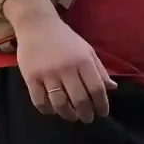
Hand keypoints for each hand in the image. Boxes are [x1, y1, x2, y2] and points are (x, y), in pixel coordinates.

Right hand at [4, 0, 111, 121]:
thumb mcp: (87, 50)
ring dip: (68, 115)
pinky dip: (47, 110)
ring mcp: (47, 74)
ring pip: (60, 103)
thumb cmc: (65, 39)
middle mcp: (66, 68)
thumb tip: (112, 88)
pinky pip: (39, 101)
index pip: (96, 89)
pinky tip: (53, 110)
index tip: (102, 113)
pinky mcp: (31, 77)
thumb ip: (99, 70)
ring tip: (72, 116)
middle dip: (86, 114)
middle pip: (79, 99)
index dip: (101, 105)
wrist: (37, 24)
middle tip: (87, 119)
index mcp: (83, 61)